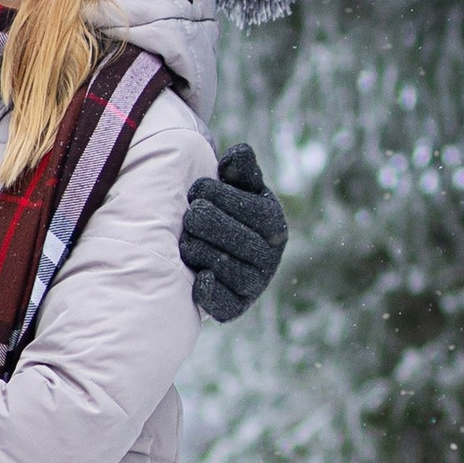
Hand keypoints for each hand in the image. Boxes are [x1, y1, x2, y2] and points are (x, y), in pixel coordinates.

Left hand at [179, 143, 286, 325]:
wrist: (231, 260)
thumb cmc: (234, 215)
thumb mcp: (242, 189)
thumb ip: (241, 170)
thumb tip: (239, 153)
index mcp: (274, 224)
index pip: (230, 200)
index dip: (207, 191)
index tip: (198, 191)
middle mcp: (270, 256)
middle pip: (213, 226)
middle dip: (195, 218)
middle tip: (191, 218)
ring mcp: (254, 285)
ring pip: (208, 260)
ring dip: (191, 248)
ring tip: (189, 242)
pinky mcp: (235, 309)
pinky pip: (214, 299)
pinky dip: (204, 287)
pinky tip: (199, 274)